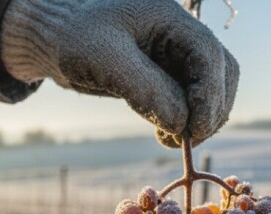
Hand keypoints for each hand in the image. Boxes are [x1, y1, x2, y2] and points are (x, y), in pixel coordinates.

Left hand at [0, 0, 238, 146]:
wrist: (50, 36)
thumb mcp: (105, 60)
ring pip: (209, 87)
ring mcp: (173, 53)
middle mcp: (178, 33)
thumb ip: (146, 89)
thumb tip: (182, 122)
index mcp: (170, 17)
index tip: (197, 129)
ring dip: (201, 117)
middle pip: (220, 72)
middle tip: (189, 139)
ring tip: (174, 139)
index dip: (210, 94)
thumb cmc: (72, 37)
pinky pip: (188, 98)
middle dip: (212, 108)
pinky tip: (166, 134)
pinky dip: (185, 119)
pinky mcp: (163, 73)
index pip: (209, 56)